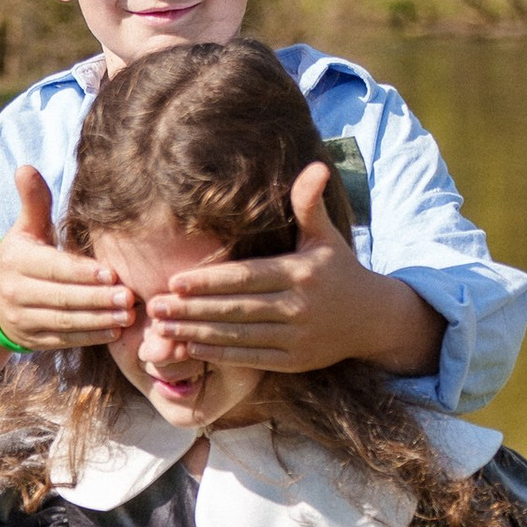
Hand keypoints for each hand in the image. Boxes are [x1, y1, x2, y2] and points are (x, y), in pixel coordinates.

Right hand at [0, 164, 135, 351]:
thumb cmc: (21, 255)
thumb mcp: (24, 228)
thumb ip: (33, 201)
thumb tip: (26, 167)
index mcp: (16, 261)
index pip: (54, 268)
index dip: (82, 273)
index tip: (112, 273)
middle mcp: (15, 292)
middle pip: (62, 298)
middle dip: (98, 299)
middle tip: (130, 298)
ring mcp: (22, 320)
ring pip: (64, 323)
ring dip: (98, 321)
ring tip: (128, 316)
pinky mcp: (31, 341)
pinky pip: (63, 341)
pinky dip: (89, 337)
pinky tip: (114, 332)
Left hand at [143, 164, 437, 374]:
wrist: (373, 319)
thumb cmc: (340, 270)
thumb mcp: (326, 236)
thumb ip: (310, 203)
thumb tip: (314, 166)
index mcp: (300, 273)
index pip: (246, 278)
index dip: (209, 281)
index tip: (174, 281)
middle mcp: (298, 306)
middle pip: (235, 309)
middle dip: (192, 309)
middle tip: (154, 306)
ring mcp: (296, 338)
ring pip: (238, 336)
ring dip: (197, 333)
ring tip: (162, 329)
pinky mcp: (294, 361)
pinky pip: (250, 358)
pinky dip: (219, 354)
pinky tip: (191, 347)